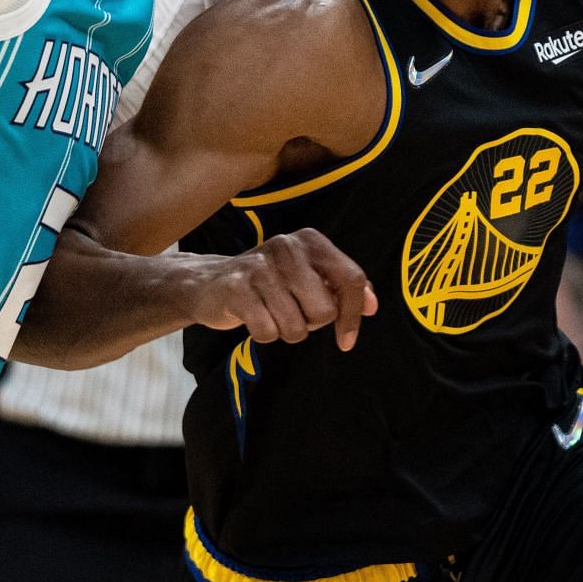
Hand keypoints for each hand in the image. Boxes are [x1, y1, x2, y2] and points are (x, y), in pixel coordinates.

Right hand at [192, 228, 377, 351]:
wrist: (210, 282)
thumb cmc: (270, 283)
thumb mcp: (308, 276)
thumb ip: (342, 287)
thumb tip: (372, 306)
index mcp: (311, 241)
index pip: (351, 279)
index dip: (353, 315)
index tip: (346, 340)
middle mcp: (287, 246)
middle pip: (324, 310)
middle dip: (311, 323)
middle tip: (292, 313)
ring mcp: (260, 266)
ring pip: (296, 327)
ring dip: (285, 331)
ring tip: (272, 313)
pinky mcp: (236, 288)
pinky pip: (267, 332)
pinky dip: (263, 335)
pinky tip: (253, 318)